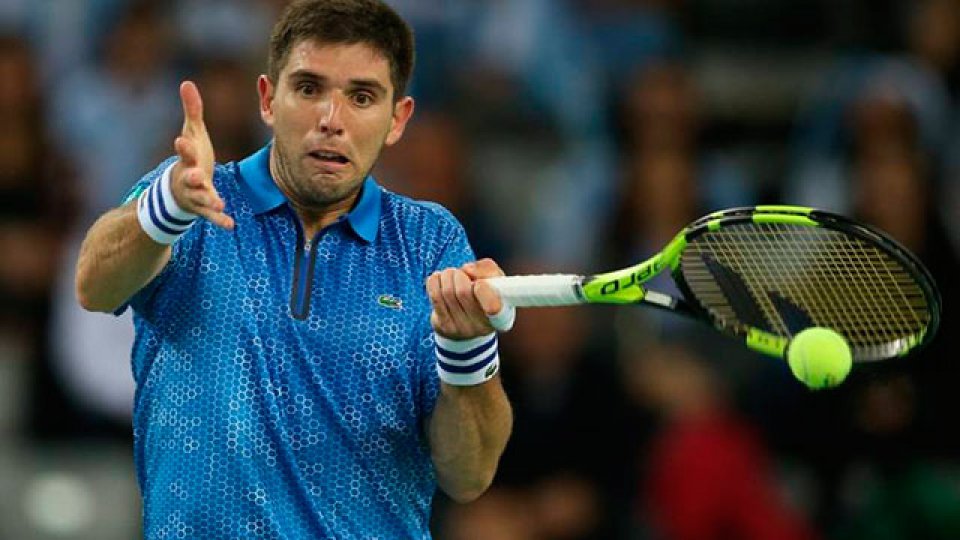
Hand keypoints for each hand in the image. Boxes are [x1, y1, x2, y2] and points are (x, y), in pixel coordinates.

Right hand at [170, 81, 233, 228]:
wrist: (179, 189)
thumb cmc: (190, 156)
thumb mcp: (192, 133)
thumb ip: (192, 110)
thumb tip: (187, 82)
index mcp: (188, 158)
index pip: (185, 151)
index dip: (184, 147)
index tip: (181, 140)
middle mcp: (189, 177)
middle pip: (189, 176)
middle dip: (192, 176)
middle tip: (196, 175)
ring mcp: (196, 194)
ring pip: (200, 198)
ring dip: (208, 200)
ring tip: (219, 203)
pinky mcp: (204, 208)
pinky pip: (211, 215)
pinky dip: (219, 219)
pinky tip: (230, 225)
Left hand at [427, 258, 505, 339]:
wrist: (467, 322)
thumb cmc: (485, 295)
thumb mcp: (495, 280)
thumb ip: (488, 269)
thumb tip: (468, 270)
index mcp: (502, 316)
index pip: (493, 307)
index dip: (484, 292)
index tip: (479, 283)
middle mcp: (481, 327)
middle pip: (463, 292)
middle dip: (459, 275)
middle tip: (461, 273)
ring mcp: (461, 329)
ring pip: (447, 292)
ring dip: (447, 276)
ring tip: (451, 275)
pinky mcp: (444, 326)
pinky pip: (435, 296)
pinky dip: (435, 281)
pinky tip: (440, 279)